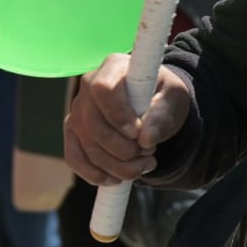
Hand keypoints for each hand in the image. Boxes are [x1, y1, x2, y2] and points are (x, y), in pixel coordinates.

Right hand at [64, 59, 189, 185]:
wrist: (152, 103)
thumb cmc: (162, 95)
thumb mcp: (173, 98)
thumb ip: (163, 115)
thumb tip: (146, 139)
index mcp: (113, 67)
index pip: (103, 89)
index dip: (118, 116)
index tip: (138, 135)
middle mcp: (88, 85)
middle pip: (93, 125)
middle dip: (123, 150)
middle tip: (149, 154)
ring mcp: (77, 110)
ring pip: (88, 147)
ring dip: (117, 166)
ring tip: (143, 165)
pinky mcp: (73, 131)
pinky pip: (75, 158)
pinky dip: (95, 174)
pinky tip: (115, 179)